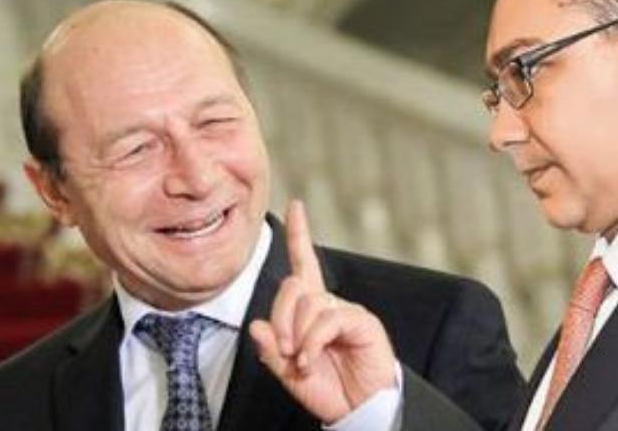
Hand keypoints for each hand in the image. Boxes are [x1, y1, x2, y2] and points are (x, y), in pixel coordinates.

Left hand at [250, 200, 396, 422]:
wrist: (358, 410)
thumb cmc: (328, 389)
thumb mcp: (289, 373)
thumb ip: (272, 351)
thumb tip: (256, 326)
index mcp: (311, 311)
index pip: (303, 265)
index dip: (299, 236)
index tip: (296, 207)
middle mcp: (329, 305)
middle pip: (293, 285)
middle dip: (281, 318)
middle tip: (285, 350)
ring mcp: (346, 311)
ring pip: (308, 303)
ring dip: (297, 336)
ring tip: (302, 361)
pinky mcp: (361, 322)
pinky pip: (328, 319)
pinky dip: (312, 342)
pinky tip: (311, 360)